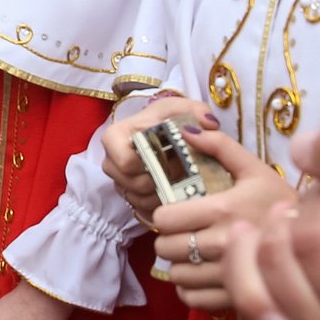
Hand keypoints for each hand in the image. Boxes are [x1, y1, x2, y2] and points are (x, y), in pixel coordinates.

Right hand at [101, 95, 219, 225]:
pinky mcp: (131, 199)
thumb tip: (208, 124)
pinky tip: (178, 194)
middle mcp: (111, 163)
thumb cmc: (168, 119)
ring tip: (183, 181)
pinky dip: (164, 206)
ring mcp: (120, 184)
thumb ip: (197, 111)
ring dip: (164, 195)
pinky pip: (145, 211)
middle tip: (184, 171)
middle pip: (133, 184)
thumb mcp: (182, 108)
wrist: (165, 133)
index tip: (173, 157)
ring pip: (140, 200)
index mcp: (114, 138)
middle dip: (162, 181)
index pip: (126, 162)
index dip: (152, 164)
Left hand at [152, 126, 296, 309]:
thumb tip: (186, 131)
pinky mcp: (238, 300)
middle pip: (166, 248)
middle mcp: (225, 244)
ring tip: (193, 254)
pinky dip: (190, 289)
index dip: (164, 215)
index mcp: (225, 209)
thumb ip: (220, 146)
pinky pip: (193, 300)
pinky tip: (202, 275)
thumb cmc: (282, 202)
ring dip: (178, 265)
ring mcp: (232, 275)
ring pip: (178, 276)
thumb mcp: (255, 168)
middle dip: (169, 239)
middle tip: (183, 233)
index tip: (176, 213)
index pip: (166, 219)